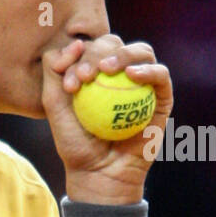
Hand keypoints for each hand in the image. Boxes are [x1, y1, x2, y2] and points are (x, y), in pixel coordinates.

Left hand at [41, 35, 173, 203]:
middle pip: (115, 44)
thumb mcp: (53, 105)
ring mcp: (144, 84)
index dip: (79, 53)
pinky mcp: (163, 97)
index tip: (69, 80)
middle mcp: (121, 73)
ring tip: (106, 69)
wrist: (99, 173)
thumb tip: (74, 43)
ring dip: (123, 54)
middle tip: (85, 76)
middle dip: (97, 52)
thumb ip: (54, 71)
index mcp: (96, 70)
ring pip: (141, 52)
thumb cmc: (75, 142)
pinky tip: (132, 74)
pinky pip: (161, 75)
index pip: (90, 46)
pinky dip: (148, 70)